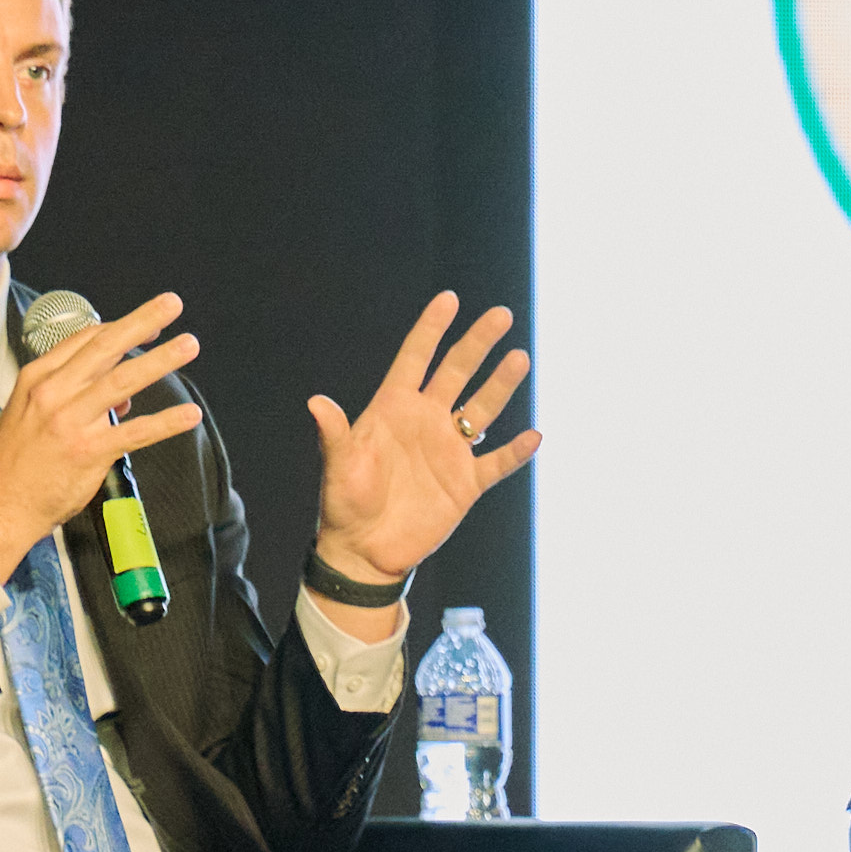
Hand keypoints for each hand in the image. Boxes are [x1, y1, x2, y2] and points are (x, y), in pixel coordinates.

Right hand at [0, 290, 203, 576]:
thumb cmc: (13, 463)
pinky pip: (136, 432)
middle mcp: (54, 393)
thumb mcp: (28, 413)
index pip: (84, 340)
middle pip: (105, 347)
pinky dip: (166, 421)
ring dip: (161, 361)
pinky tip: (188, 415)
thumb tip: (122, 394)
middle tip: (171, 305)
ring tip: (188, 346)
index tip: (145, 324)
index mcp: (38, 379)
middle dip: (142, 322)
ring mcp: (72, 421)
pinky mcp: (89, 452)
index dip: (119, 327)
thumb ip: (71, 396)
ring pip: (123, 380)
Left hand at [305, 293, 538, 606]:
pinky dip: (515, 452)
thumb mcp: (338, 467)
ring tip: (520, 358)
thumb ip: (335, 434)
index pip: (416, 358)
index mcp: (393, 409)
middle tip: (502, 315)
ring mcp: (448, 451)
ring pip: (482, 409)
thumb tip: (316, 403)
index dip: (432, 328)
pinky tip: (534, 436)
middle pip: (457, 372)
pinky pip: (496, 463)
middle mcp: (425, 422)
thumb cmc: (343, 506)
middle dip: (478, 343)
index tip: (450, 299)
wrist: (363, 552)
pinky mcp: (465, 484)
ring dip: (501, 385)